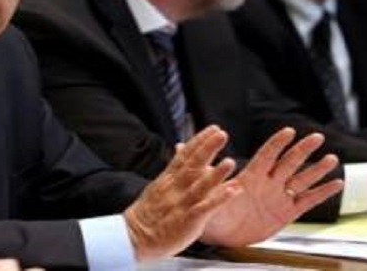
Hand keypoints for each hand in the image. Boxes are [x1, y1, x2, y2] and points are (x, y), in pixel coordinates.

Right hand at [124, 126, 242, 260]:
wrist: (133, 238)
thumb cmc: (147, 215)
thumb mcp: (156, 187)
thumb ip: (171, 171)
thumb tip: (179, 153)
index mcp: (167, 180)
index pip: (184, 156)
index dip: (199, 141)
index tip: (212, 129)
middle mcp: (174, 189)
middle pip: (192, 165)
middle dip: (207, 148)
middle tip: (221, 134)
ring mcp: (181, 204)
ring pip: (200, 186)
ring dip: (216, 173)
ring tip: (230, 161)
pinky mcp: (187, 221)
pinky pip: (205, 208)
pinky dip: (219, 198)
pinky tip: (232, 190)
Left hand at [201, 127, 342, 246]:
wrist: (220, 233)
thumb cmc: (212, 208)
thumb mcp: (206, 190)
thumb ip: (201, 170)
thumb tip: (180, 145)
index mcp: (250, 176)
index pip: (266, 155)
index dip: (277, 143)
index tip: (289, 130)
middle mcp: (268, 183)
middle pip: (288, 162)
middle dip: (302, 150)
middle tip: (317, 136)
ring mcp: (279, 196)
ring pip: (302, 179)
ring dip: (317, 169)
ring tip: (332, 158)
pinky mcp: (286, 213)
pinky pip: (308, 201)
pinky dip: (322, 192)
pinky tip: (337, 183)